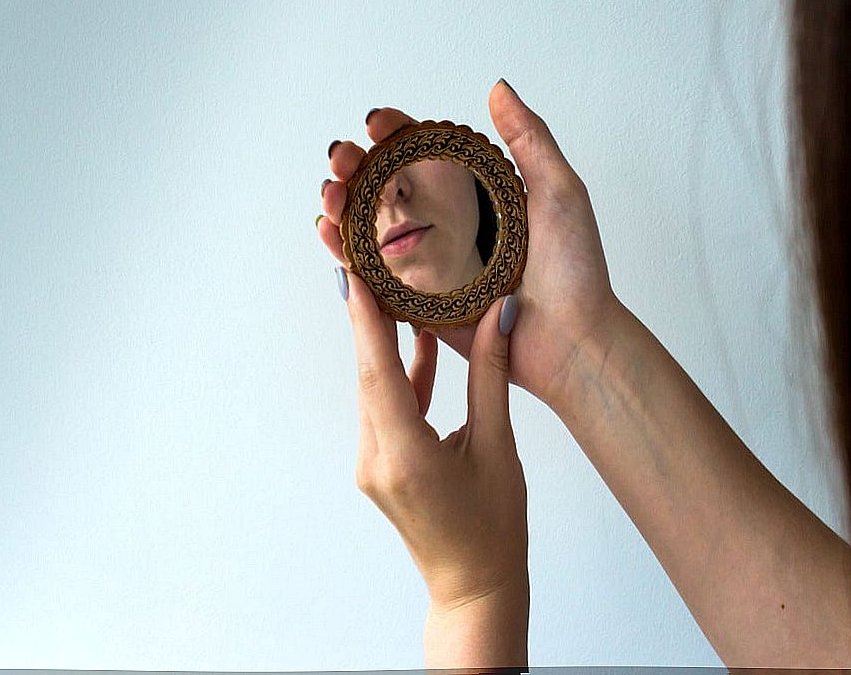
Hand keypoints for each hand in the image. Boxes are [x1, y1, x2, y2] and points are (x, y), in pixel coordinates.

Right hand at [319, 81, 620, 413]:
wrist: (573, 341)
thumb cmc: (575, 271)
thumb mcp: (558, 191)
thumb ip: (529, 139)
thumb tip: (497, 88)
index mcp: (475, 196)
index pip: (423, 154)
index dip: (394, 134)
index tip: (377, 123)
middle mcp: (447, 227)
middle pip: (385, 188)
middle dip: (354, 166)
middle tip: (341, 158)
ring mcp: (430, 265)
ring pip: (370, 229)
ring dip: (340, 206)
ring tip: (329, 194)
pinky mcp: (419, 305)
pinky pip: (373, 279)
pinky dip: (344, 255)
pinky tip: (329, 235)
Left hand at [340, 267, 527, 615]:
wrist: (474, 586)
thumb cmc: (495, 527)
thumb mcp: (498, 447)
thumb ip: (492, 376)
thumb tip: (500, 314)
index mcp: (405, 456)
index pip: (378, 373)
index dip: (364, 320)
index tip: (350, 275)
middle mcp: (376, 459)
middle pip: (369, 376)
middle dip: (368, 320)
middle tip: (366, 264)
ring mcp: (372, 465)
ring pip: (375, 391)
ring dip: (386, 346)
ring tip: (395, 292)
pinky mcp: (380, 467)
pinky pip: (386, 410)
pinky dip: (403, 379)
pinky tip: (422, 346)